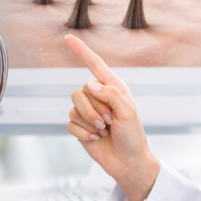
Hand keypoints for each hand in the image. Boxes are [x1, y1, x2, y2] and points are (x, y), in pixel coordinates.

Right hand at [64, 35, 159, 200]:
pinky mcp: (79, 127)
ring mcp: (88, 112)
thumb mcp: (128, 112)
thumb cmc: (133, 137)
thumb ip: (110, 94)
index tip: (67, 38)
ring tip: (103, 130)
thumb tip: (89, 85)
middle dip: (94, 109)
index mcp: (113, 88)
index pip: (94, 65)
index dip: (81, 51)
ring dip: (89, 122)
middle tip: (109, 122)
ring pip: (74, 107)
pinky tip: (95, 139)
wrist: (127, 163)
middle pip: (80, 90)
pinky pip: (70, 123)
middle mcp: (98, 97)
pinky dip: (83, 133)